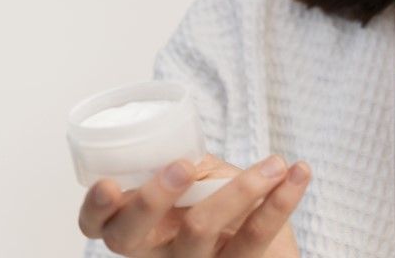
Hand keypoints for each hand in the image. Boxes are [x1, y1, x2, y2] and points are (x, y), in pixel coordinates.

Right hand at [78, 154, 309, 256]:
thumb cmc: (223, 204)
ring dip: (241, 188)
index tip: (110, 185)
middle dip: (153, 198)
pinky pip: (256, 237)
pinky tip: (298, 173)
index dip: (95, 208)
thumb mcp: (199, 184)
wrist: (271, 242)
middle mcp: (158, 253)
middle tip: (182, 167)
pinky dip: (283, 200)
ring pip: (200, 231)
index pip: (100, 226)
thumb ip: (187, 165)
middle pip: (133, 236)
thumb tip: (186, 148)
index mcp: (139, 227)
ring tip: (274, 163)